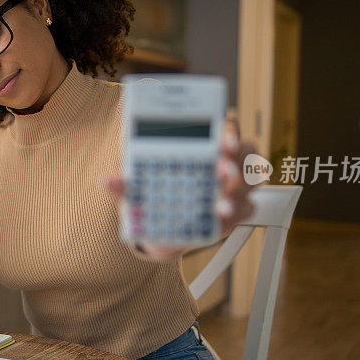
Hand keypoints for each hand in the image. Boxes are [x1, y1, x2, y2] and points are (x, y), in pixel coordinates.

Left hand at [102, 119, 256, 261]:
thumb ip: (124, 184)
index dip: (230, 132)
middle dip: (238, 161)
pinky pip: (247, 210)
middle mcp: (221, 163)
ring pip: (252, 181)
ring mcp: (230, 188)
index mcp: (201, 147)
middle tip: (221, 172)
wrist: (156, 229)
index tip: (224, 140)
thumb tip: (107, 180)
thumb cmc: (151, 195)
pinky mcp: (232, 212)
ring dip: (239, 191)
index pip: (224, 130)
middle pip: (246, 153)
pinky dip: (236, 216)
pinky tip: (220, 221)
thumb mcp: (136, 188)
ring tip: (219, 205)